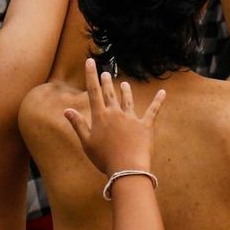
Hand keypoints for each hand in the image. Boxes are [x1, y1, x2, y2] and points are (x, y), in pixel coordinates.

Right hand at [64, 58, 161, 175]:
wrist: (127, 167)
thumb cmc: (104, 158)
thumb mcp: (86, 142)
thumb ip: (78, 124)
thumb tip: (66, 110)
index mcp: (100, 117)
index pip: (94, 92)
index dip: (91, 75)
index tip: (91, 62)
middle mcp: (116, 113)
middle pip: (110, 94)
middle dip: (107, 82)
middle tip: (106, 73)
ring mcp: (131, 118)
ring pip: (128, 100)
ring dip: (125, 91)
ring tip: (124, 84)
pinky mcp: (145, 125)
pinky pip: (153, 110)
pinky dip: (158, 101)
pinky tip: (163, 92)